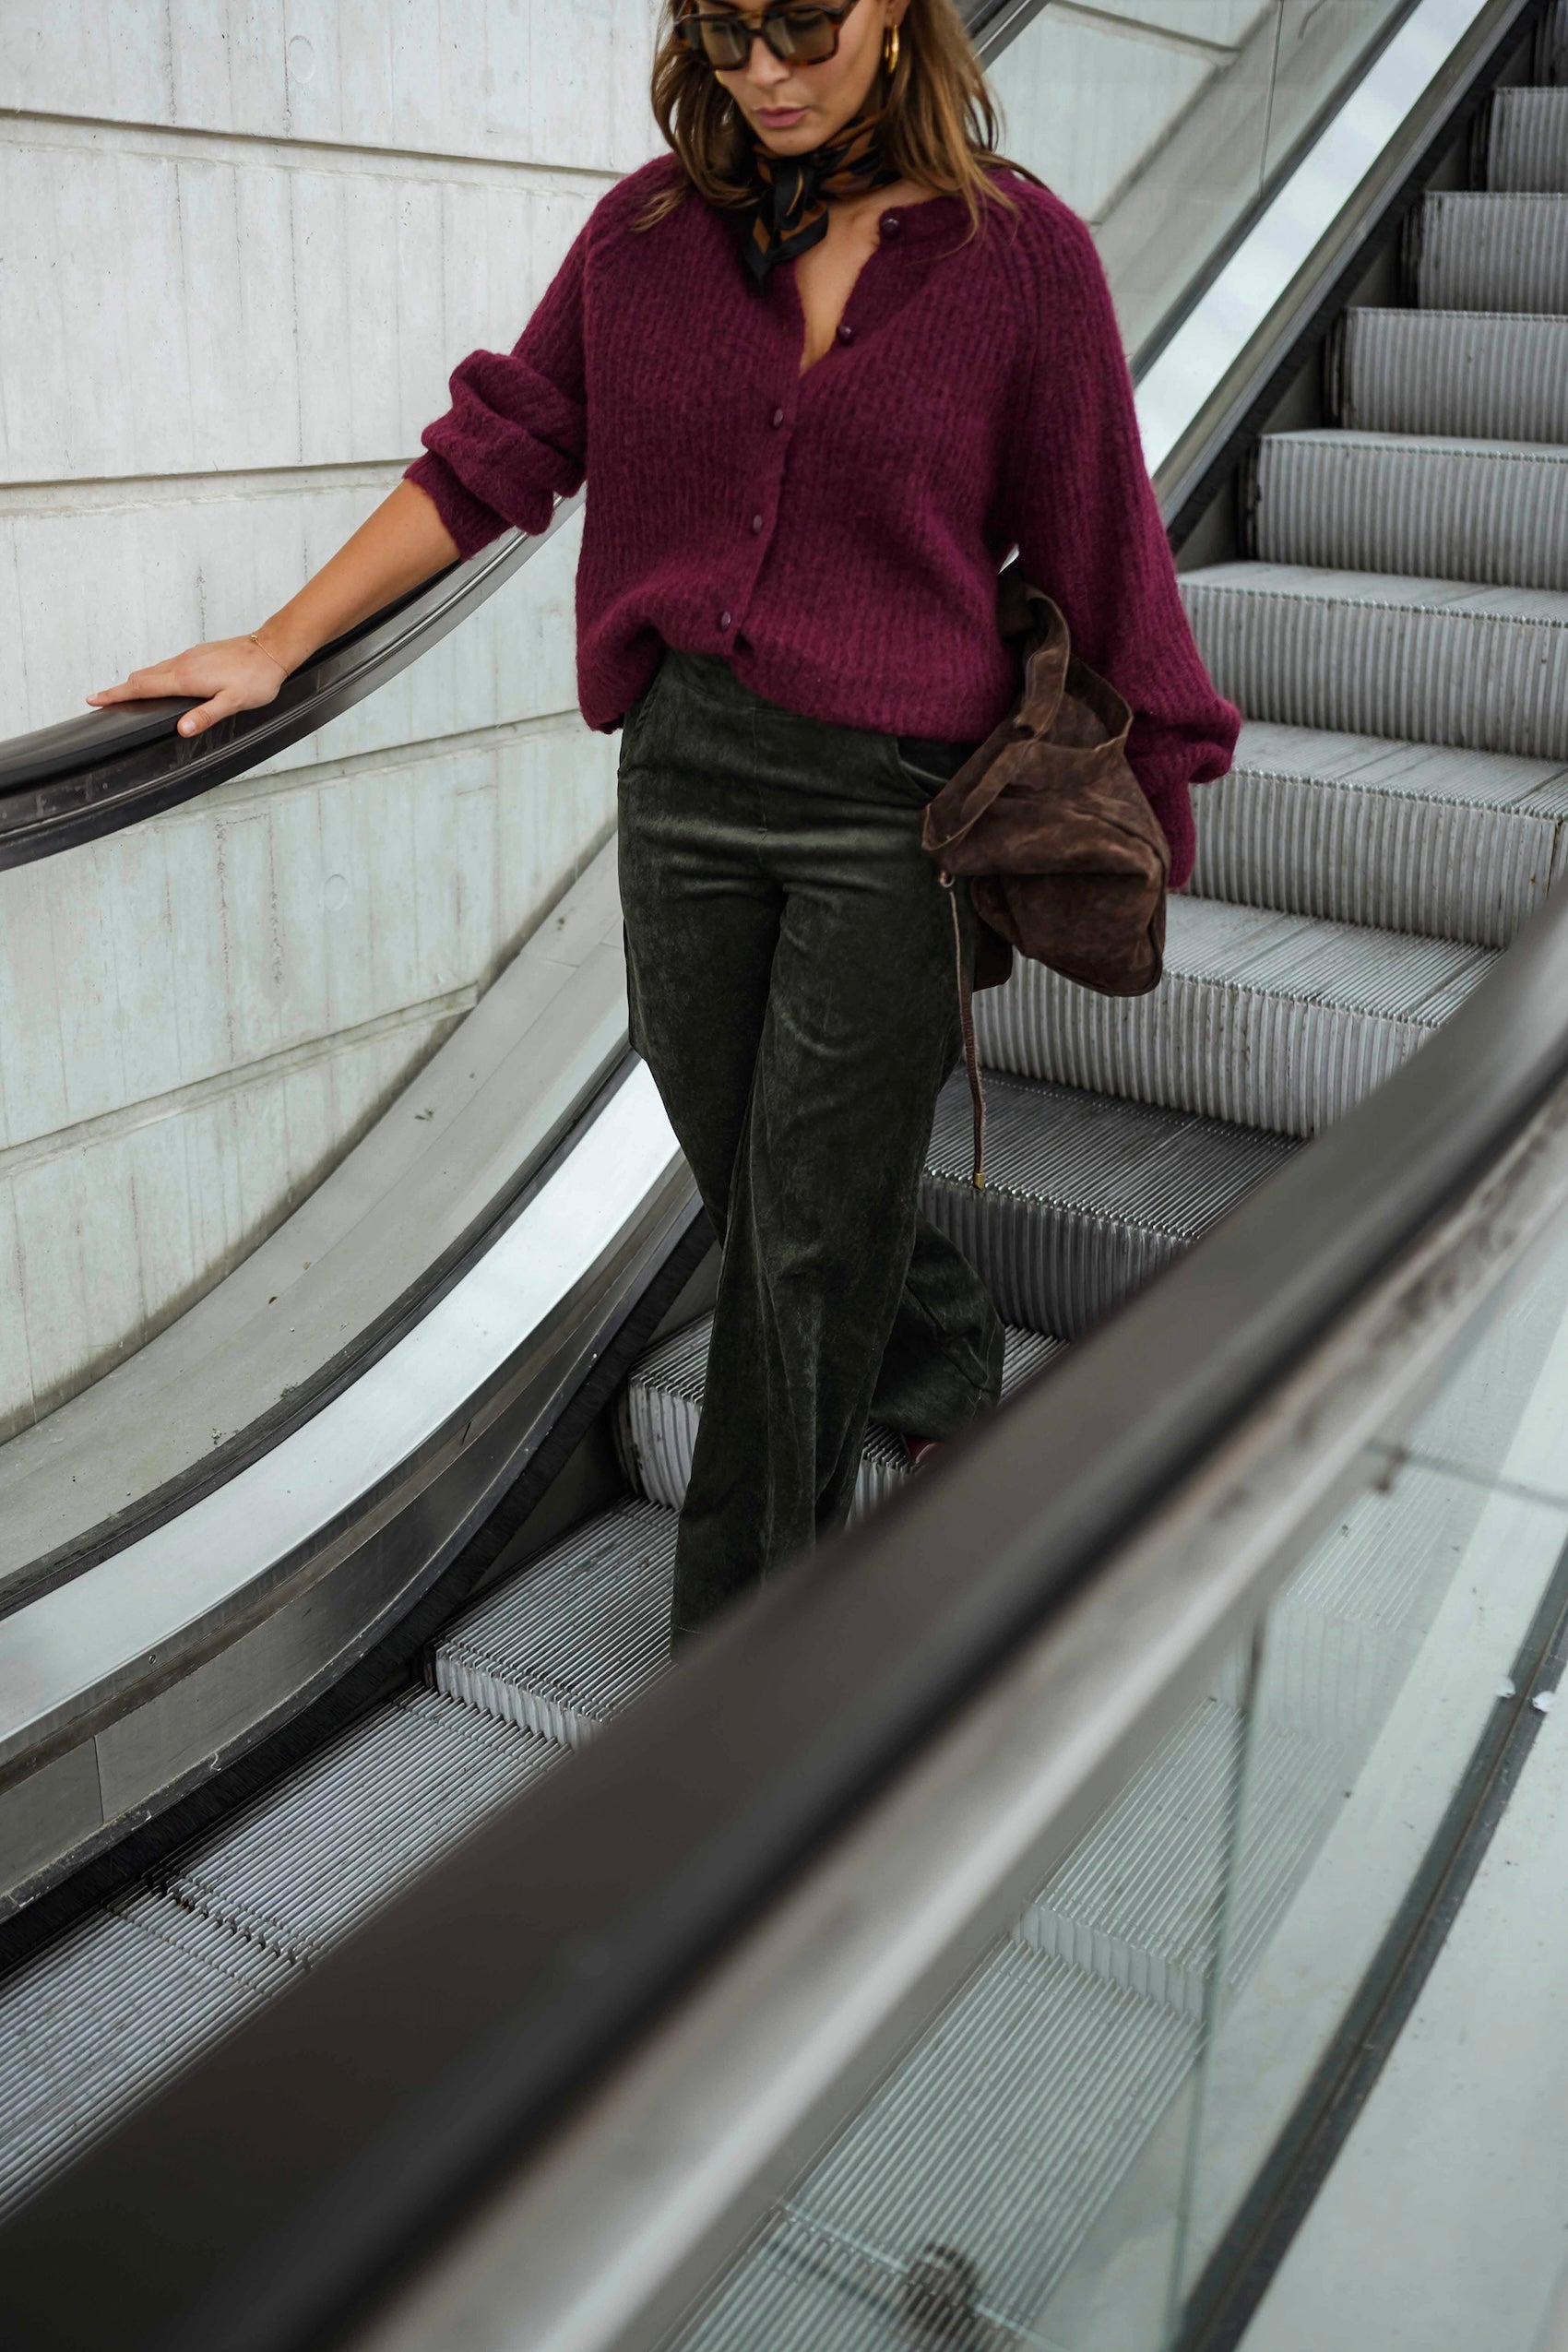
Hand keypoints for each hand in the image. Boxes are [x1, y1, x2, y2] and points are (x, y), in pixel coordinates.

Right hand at [85, 630, 295, 738]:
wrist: (271, 648)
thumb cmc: (256, 677)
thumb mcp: (234, 702)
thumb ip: (206, 715)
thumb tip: (181, 729)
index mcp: (186, 678)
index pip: (143, 688)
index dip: (116, 694)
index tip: (94, 698)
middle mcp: (182, 664)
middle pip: (143, 678)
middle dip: (120, 689)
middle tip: (101, 700)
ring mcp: (189, 657)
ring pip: (155, 670)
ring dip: (137, 682)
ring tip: (123, 693)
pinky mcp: (198, 655)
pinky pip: (167, 666)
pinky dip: (154, 676)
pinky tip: (158, 683)